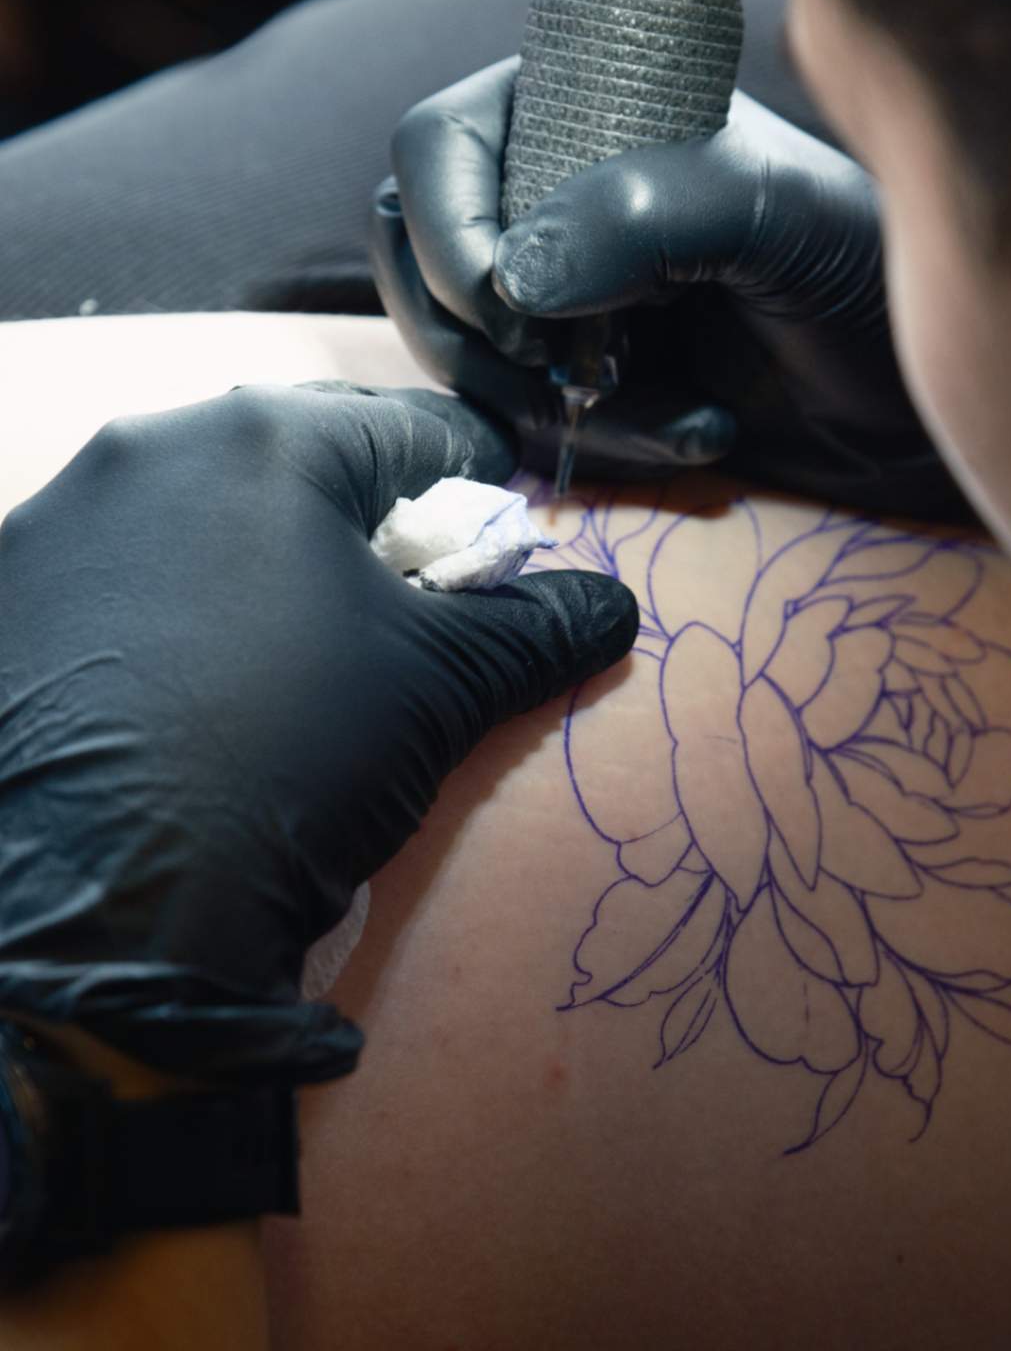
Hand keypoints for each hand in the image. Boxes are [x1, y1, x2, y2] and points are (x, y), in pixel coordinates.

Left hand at [0, 384, 636, 1084]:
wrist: (95, 919)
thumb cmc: (289, 763)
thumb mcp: (437, 687)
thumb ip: (534, 626)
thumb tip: (612, 607)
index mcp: (267, 439)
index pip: (420, 431)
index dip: (476, 492)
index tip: (488, 551)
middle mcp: (148, 446)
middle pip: (303, 457)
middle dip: (364, 520)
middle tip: (393, 608)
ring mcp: (56, 517)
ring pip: (202, 505)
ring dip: (259, 554)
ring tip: (285, 652)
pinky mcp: (5, 590)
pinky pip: (120, 565)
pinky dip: (170, 598)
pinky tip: (185, 680)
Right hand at [376, 58, 969, 520]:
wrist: (913, 385)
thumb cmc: (864, 268)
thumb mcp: (779, 214)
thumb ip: (649, 212)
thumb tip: (517, 278)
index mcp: (581, 112)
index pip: (438, 148)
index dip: (447, 233)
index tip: (515, 310)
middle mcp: (552, 196)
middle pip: (420, 261)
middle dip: (486, 342)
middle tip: (577, 372)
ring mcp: (560, 293)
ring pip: (464, 355)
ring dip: (553, 406)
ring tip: (678, 410)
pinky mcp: (580, 378)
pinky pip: (525, 421)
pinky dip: (602, 443)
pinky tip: (698, 430)